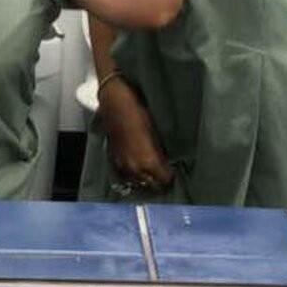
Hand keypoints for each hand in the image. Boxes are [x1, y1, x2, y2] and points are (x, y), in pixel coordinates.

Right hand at [98, 76, 173, 190]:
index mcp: (148, 161)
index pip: (164, 180)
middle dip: (158, 180)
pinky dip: (132, 173)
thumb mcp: (155, 131)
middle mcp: (134, 167)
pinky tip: (137, 165)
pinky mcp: (113, 158)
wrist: (114, 101)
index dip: (170, 176)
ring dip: (144, 178)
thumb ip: (160, 151)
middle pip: (150, 185)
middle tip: (164, 172)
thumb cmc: (137, 111)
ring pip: (137, 181)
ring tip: (151, 171)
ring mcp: (121, 164)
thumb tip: (168, 160)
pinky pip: (125, 174)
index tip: (173, 171)